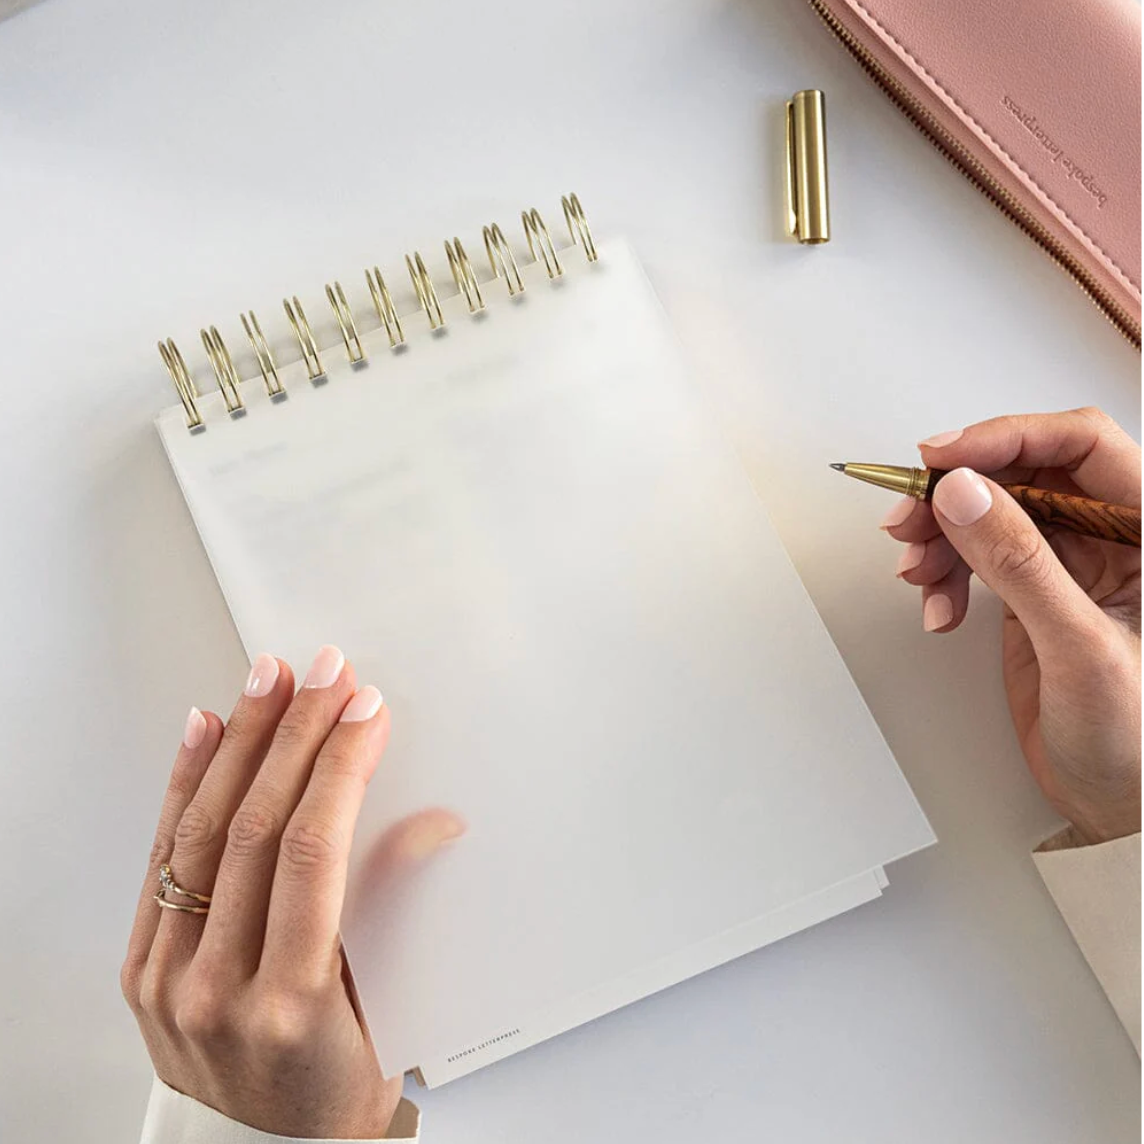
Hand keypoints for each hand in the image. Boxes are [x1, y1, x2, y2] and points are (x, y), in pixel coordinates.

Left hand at [121, 646, 463, 1137]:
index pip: (313, 852)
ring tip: (269, 681)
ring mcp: (168, 974)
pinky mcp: (143, 964)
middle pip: (257, 827)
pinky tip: (203, 731)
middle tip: (325, 676)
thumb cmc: (331, 1095)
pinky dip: (183, 784)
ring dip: (241, 742)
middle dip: (296, 735)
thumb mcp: (386, 1014)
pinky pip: (160, 856)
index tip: (365, 714)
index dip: (341, 769)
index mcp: (289, 1001)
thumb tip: (428, 822)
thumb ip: (392, 910)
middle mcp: (216, 985)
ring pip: (203, 829)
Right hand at [883, 408, 1140, 844]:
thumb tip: (968, 495)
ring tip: (917, 571)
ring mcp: (1072, 563)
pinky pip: (977, 557)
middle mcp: (1115, 537)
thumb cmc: (1139, 741)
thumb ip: (1022, 565)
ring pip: (992, 512)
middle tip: (910, 516)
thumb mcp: (1081, 648)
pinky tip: (940, 607)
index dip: (1007, 437)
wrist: (1121, 807)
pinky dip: (946, 574)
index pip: (1081, 445)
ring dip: (943, 536)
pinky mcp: (1035, 591)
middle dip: (959, 492)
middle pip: (1023, 472)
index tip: (944, 458)